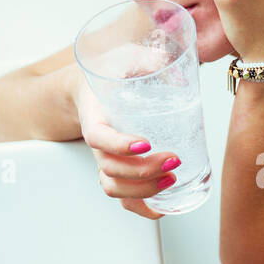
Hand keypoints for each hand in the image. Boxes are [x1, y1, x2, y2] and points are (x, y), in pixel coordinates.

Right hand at [69, 66, 180, 219]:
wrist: (90, 87)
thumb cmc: (109, 72)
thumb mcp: (123, 56)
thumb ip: (143, 57)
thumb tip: (164, 60)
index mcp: (94, 117)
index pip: (98, 138)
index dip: (118, 145)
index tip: (144, 143)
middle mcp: (98, 145)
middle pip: (111, 169)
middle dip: (143, 171)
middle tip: (174, 160)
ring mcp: (106, 161)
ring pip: (115, 187)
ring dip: (144, 190)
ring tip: (172, 179)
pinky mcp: (118, 171)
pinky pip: (123, 197)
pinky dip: (141, 207)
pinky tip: (162, 207)